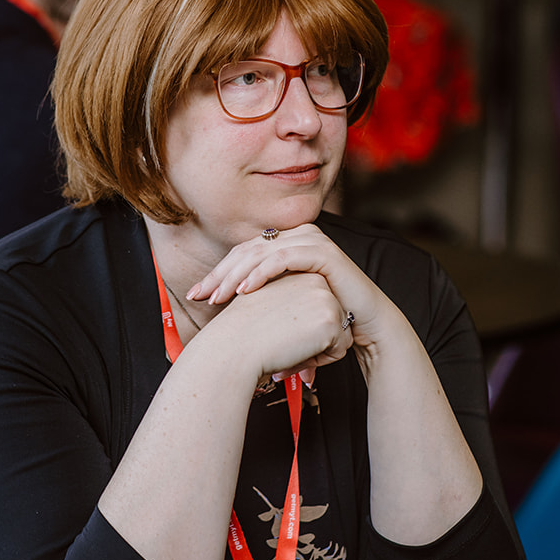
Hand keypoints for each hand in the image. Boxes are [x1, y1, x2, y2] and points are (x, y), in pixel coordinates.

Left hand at [190, 224, 391, 376]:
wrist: (364, 324)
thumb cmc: (323, 318)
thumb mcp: (286, 305)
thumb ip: (260, 301)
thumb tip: (225, 313)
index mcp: (286, 243)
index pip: (242, 254)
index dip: (217, 273)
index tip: (195, 295)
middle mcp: (297, 235)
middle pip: (247, 251)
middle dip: (219, 275)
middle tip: (198, 295)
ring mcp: (311, 240)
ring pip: (260, 253)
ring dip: (235, 275)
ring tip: (217, 297)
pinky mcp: (322, 252)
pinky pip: (283, 258)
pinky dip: (261, 274)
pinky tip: (244, 291)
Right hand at [203, 269, 353, 383]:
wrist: (233, 344)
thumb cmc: (241, 330)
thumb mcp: (267, 303)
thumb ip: (289, 304)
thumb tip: (304, 320)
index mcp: (298, 272)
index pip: (318, 307)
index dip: (301, 327)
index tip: (278, 333)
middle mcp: (315, 279)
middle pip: (332, 319)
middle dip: (313, 338)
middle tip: (282, 343)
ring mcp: (325, 296)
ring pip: (339, 334)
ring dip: (316, 349)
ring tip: (287, 347)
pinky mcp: (330, 317)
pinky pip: (340, 349)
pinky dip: (320, 360)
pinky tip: (295, 353)